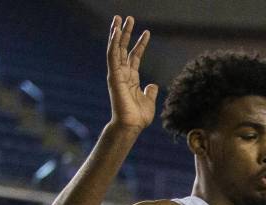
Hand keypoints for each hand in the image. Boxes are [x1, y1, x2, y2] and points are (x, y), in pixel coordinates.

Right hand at [107, 15, 157, 131]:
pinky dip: (113, 42)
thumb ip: (151, 92)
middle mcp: (122, 74)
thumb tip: (153, 85)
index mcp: (131, 78)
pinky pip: (112, 55)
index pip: (135, 56)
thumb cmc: (138, 117)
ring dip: (117, 33)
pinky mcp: (113, 75)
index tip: (147, 32)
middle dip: (126, 33)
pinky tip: (116, 31)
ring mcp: (117, 74)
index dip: (140, 44)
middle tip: (129, 17)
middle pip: (123, 48)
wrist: (131, 126)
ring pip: (116, 48)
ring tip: (120, 18)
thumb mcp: (149, 102)